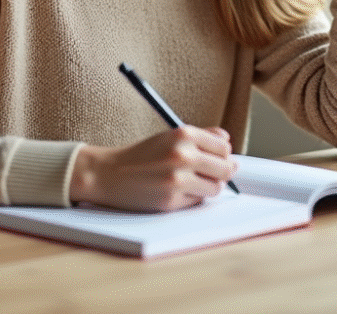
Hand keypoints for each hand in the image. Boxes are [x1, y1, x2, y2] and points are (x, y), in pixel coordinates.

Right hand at [69, 126, 237, 211]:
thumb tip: (227, 141)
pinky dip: (192, 198)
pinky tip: (176, 191)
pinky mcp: (172, 200)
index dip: (223, 155)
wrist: (109, 174)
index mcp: (183, 134)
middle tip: (207, 173)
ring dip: (207, 187)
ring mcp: (178, 179)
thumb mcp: (170, 136)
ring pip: (215, 188)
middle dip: (220, 173)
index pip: (224, 147)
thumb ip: (201, 136)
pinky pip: (198, 201)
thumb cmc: (141, 155)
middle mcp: (182, 155)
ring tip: (189, 182)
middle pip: (226, 168)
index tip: (216, 159)